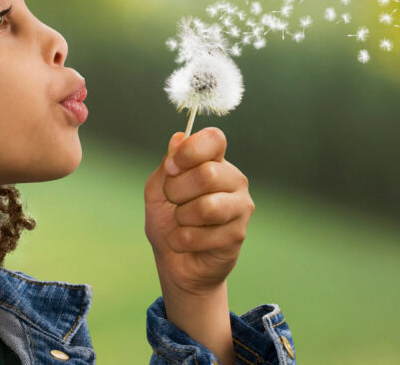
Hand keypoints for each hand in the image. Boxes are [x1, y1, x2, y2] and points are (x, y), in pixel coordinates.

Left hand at [144, 127, 254, 296]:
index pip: (215, 140)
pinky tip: (183, 242)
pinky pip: (199, 235)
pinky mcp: (237, 236)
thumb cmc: (168, 219)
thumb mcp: (158, 188)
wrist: (175, 260)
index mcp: (216, 161)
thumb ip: (167, 165)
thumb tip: (178, 138)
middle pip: (207, 174)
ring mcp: (241, 208)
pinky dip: (180, 240)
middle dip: (176, 190)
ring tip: (180, 222)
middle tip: (172, 201)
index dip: (190, 151)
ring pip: (207, 207)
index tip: (171, 168)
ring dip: (181, 217)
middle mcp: (235, 180)